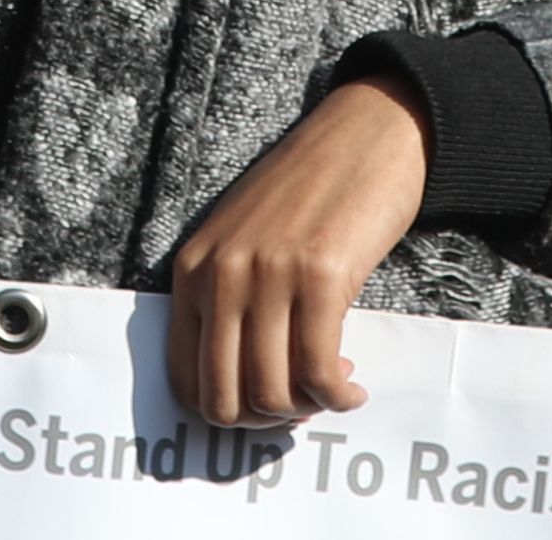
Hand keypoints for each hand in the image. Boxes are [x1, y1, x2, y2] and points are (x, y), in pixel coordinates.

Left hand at [166, 73, 430, 426]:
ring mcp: (268, 275)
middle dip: (265, 420)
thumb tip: (243, 383)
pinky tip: (352, 385)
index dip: (228, 411)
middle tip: (301, 405)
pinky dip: (337, 395)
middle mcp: (221, 274)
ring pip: (271, 392)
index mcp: (192, 268)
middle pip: (224, 398)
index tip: (266, 403)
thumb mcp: (244, 237)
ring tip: (333, 388)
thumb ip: (229, 296)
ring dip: (307, 408)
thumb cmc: (311, 188)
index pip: (184, 380)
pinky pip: (318, 372)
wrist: (366, 131)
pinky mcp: (319, 276)